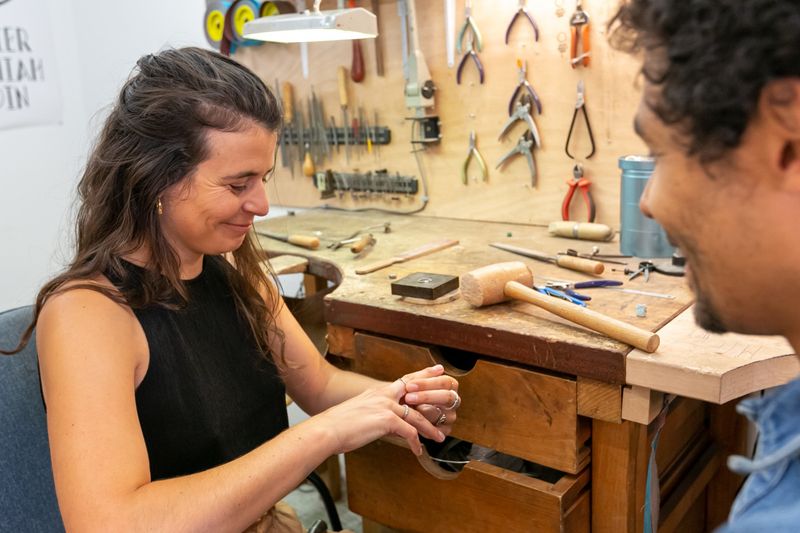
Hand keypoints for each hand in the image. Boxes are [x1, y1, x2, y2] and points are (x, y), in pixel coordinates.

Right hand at [314, 365, 447, 455]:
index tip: (435, 369)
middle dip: (435, 390)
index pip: (405, 380)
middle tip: (450, 387)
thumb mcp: (359, 411)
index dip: (422, 375)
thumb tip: (383, 419)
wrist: (328, 430)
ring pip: (417, 416)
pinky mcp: (386, 420)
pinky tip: (417, 450)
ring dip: (430, 428)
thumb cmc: (339, 425)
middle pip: (416, 390)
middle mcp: (384, 395)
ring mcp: (386, 406)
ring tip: (440, 438)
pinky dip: (415, 442)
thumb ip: (375, 411)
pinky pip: (408, 431)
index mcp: (378, 392)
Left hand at [400, 367, 459, 437]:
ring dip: (422, 412)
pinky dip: (423, 426)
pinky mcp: (444, 431)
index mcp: (449, 386)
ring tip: (408, 410)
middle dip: (426, 397)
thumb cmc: (408, 396)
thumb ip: (424, 375)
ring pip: (441, 414)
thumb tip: (440, 367)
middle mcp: (453, 401)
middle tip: (408, 398)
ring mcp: (450, 416)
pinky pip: (437, 430)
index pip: (445, 382)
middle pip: (447, 397)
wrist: (399, 413)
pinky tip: (411, 423)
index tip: (409, 385)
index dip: (427, 383)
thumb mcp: (413, 384)